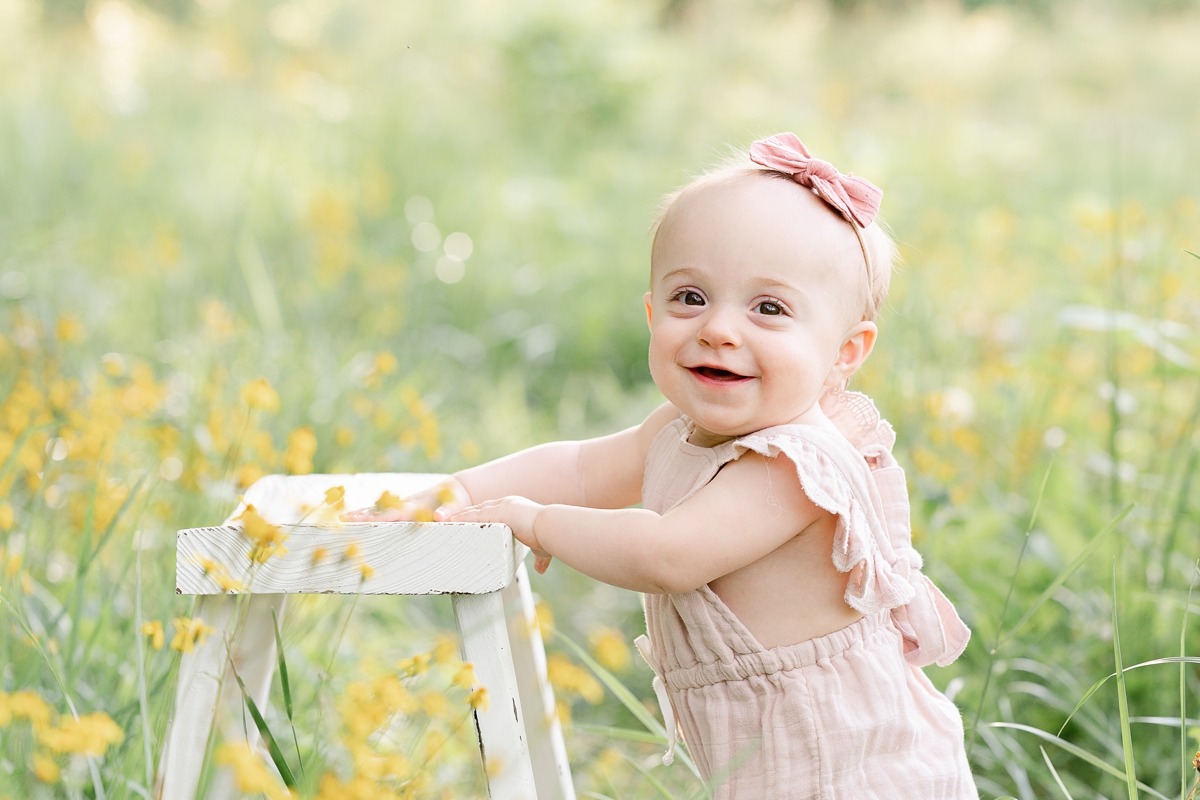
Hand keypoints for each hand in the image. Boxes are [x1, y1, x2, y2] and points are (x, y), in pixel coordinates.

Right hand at [340, 478, 470, 522]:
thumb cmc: (456, 499)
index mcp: (416, 506)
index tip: (364, 520)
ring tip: (341, 518)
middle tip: (342, 519)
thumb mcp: (455, 504)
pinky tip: (354, 517)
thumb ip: (447, 510)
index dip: (379, 517)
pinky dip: (367, 513)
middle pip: (380, 511)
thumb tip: (438, 517)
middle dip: (362, 516)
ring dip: (361, 514)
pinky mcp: (402, 507)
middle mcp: (405, 504)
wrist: (455, 489)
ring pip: (378, 509)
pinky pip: (382, 511)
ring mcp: (402, 505)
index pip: (395, 513)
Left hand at [450, 497, 553, 573]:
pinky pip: (471, 516)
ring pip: (472, 511)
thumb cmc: (548, 536)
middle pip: (479, 508)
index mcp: (515, 509)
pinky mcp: (495, 512)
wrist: (549, 527)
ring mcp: (500, 506)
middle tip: (449, 519)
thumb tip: (540, 570)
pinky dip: (458, 519)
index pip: (492, 511)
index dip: (479, 515)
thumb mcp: (541, 548)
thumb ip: (539, 558)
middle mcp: (506, 504)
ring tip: (441, 521)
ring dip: (457, 516)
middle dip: (464, 513)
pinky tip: (447, 522)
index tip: (468, 520)